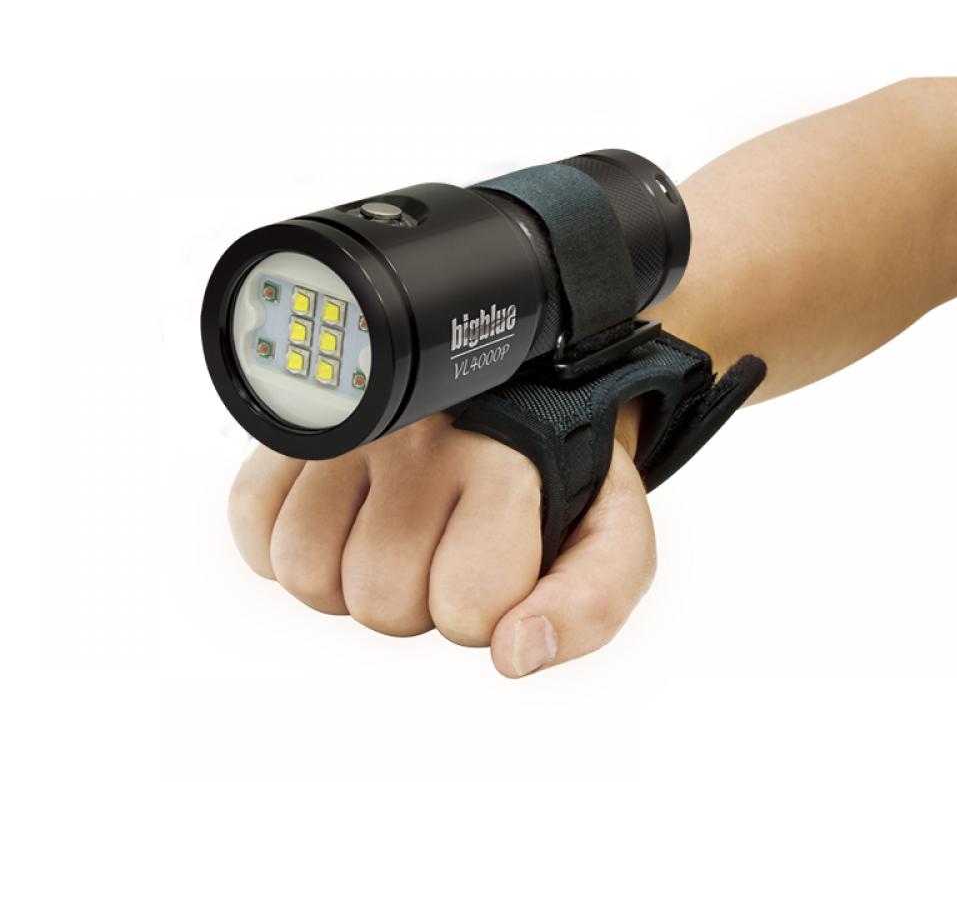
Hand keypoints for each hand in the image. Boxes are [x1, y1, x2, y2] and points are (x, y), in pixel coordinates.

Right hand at [228, 407, 655, 676]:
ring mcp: (352, 430)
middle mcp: (423, 438)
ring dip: (348, 579)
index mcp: (507, 466)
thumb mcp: (613, 539)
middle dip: (415, 600)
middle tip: (443, 548)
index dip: (484, 609)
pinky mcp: (298, 429)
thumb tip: (515, 654)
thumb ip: (591, 603)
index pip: (468, 611)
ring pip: (305, 571)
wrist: (519, 392)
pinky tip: (340, 520)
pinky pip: (252, 518)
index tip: (499, 562)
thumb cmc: (558, 481)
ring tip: (393, 533)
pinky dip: (284, 543)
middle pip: (380, 602)